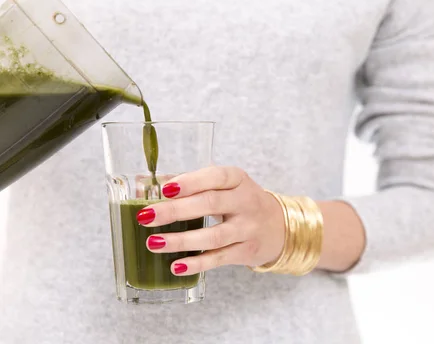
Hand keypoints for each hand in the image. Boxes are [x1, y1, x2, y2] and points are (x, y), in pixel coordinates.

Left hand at [136, 166, 284, 275]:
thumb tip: (152, 187)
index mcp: (238, 179)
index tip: (165, 189)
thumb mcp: (226, 186)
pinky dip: (197, 263)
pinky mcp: (247, 251)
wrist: (278, 226)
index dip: (190, 182)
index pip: (216, 177)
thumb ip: (194, 185)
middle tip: (146, 216)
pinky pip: (219, 258)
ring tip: (154, 242)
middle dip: (176, 210)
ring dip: (181, 240)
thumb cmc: (240, 202)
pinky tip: (176, 266)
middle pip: (211, 204)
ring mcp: (248, 228)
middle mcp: (246, 202)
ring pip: (214, 235)